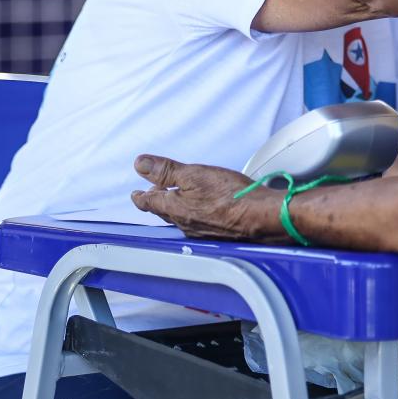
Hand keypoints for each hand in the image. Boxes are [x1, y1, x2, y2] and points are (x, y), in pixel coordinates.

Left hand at [131, 154, 288, 242]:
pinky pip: (197, 224)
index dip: (140, 197)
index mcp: (175, 208)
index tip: (135, 194)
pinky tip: (203, 211)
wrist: (261, 217)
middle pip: (164, 212)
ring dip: (176, 209)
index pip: (149, 202)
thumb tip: (141, 164)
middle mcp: (184, 224)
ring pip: (180, 219)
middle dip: (158, 202)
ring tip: (177, 201)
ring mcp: (201, 231)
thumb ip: (167, 170)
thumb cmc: (232, 196)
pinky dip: (193, 215)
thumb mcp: (195, 174)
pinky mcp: (217, 234)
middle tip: (154, 194)